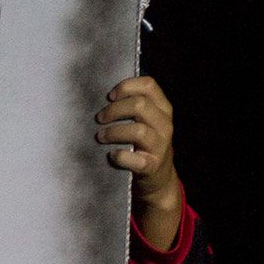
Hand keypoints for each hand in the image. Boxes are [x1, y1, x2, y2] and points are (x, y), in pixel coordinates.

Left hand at [96, 76, 181, 248]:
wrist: (158, 178)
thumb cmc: (143, 143)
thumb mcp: (146, 121)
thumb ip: (132, 105)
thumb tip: (98, 93)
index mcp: (163, 109)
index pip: (149, 86)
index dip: (126, 87)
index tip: (109, 96)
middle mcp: (165, 125)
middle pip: (140, 105)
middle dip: (114, 110)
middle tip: (99, 118)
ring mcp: (161, 146)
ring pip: (138, 130)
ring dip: (114, 132)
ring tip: (100, 136)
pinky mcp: (152, 166)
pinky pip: (134, 159)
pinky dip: (120, 156)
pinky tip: (111, 155)